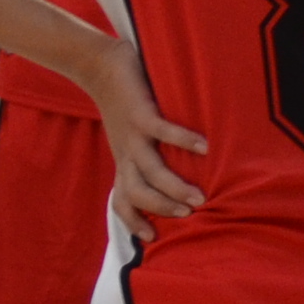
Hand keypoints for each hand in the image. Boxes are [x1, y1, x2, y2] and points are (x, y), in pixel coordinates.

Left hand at [80, 39, 207, 233]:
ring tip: (199, 197)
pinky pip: (163, 132)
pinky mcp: (140, 113)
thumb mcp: (128, 135)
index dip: (134, 221)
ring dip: (174, 188)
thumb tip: (175, 169)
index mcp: (123, 161)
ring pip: (151, 171)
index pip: (122, 200)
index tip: (153, 237)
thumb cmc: (121, 102)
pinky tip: (205, 146)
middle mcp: (126, 153)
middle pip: (138, 193)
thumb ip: (145, 152)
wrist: (98, 66)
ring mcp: (133, 135)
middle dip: (162, 209)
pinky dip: (184, 141)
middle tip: (189, 215)